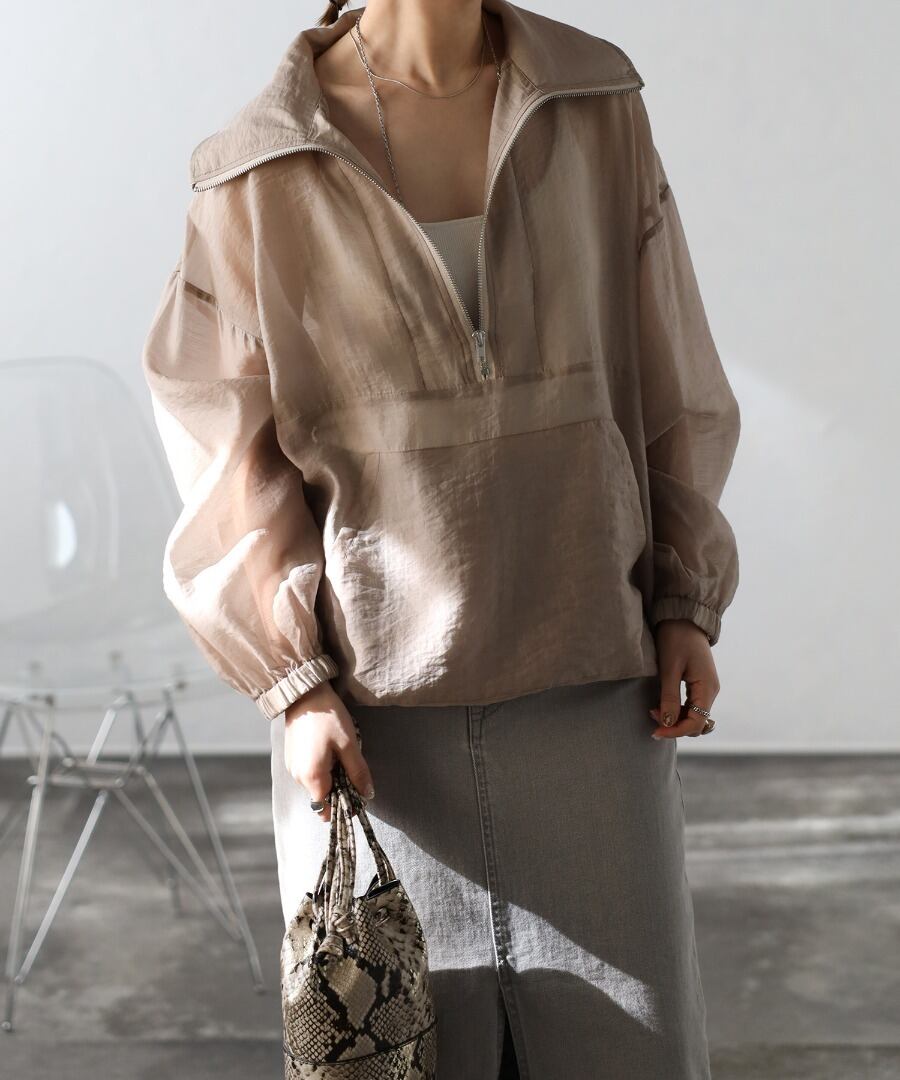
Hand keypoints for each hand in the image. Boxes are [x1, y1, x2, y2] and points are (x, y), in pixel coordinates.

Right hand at [283, 681, 374, 821]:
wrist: (305, 694)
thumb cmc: (328, 718)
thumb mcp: (349, 745)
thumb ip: (358, 772)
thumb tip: (367, 794)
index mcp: (312, 776)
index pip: (325, 808)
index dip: (341, 805)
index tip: (354, 794)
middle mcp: (298, 776)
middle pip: (320, 795)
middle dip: (337, 786)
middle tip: (350, 764)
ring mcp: (292, 766)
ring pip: (315, 782)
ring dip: (329, 775)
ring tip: (338, 752)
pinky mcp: (291, 756)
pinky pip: (308, 771)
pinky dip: (320, 766)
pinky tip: (327, 747)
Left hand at [649, 619, 718, 738]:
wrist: (683, 619)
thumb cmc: (676, 640)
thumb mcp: (669, 669)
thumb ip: (669, 698)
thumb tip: (668, 724)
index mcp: (707, 689)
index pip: (696, 724)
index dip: (676, 731)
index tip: (655, 732)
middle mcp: (711, 691)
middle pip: (697, 723)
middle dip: (674, 726)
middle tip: (651, 715)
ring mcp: (707, 688)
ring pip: (694, 716)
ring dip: (676, 719)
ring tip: (654, 710)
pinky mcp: (700, 684)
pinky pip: (692, 706)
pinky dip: (678, 710)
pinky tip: (662, 705)